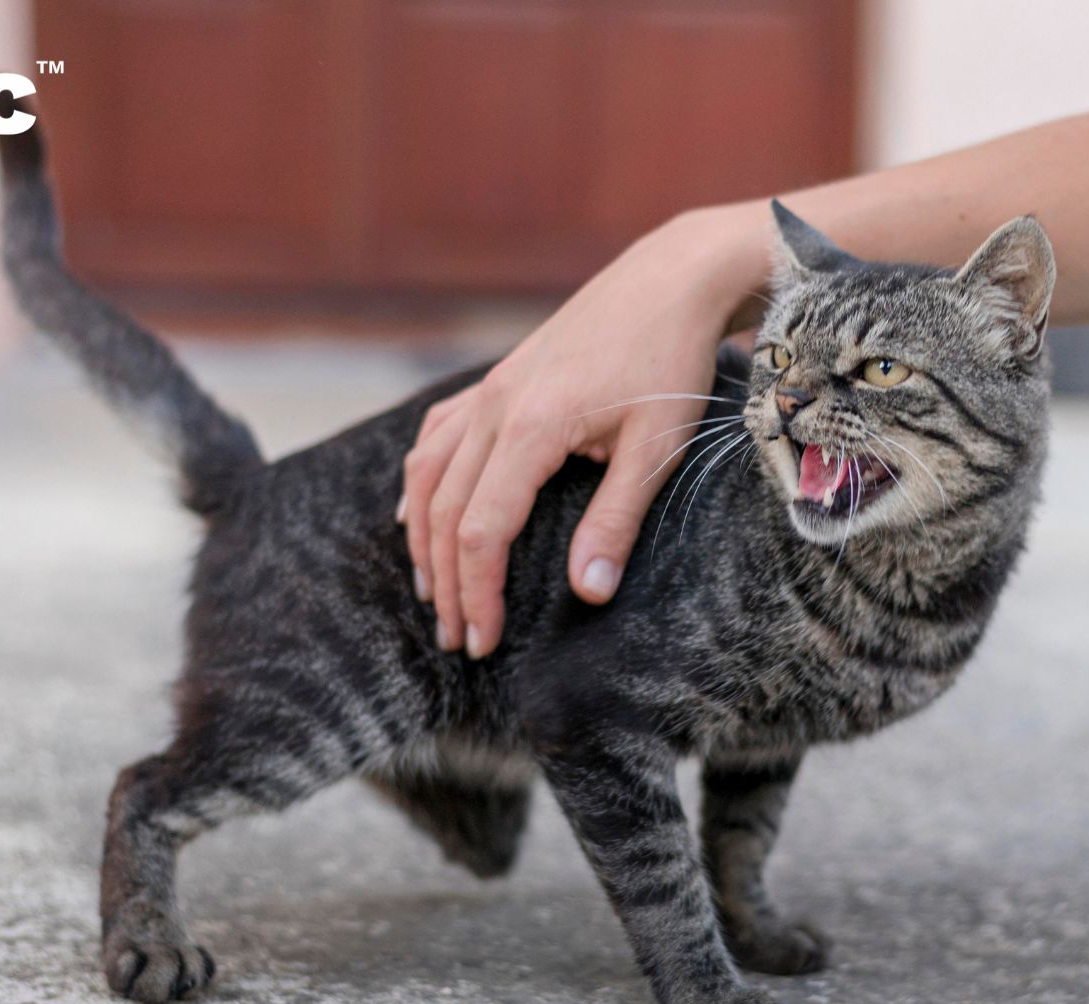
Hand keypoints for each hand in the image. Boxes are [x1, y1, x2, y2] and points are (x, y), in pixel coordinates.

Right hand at [400, 203, 766, 657]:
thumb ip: (616, 521)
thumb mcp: (655, 449)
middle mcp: (494, 407)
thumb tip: (588, 593)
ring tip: (433, 592)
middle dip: (447, 582)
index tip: (483, 640)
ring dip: (423, 539)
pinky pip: (438, 436)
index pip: (481, 530)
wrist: (671, 279)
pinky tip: (416, 510)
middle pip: (445, 511)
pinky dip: (421, 481)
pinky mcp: (497, 378)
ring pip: (428, 474)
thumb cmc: (672, 360)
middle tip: (457, 637)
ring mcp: (489, 389)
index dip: (476, 592)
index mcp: (530, 427)